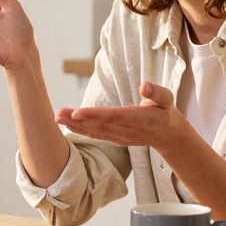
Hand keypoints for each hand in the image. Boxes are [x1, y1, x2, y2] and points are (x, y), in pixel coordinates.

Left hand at [54, 82, 184, 149]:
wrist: (167, 134)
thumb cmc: (165, 111)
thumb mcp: (167, 99)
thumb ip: (156, 92)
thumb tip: (144, 85)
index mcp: (139, 119)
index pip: (114, 116)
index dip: (95, 115)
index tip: (77, 113)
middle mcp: (127, 131)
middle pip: (99, 125)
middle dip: (77, 120)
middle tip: (58, 113)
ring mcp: (120, 137)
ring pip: (95, 132)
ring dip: (74, 126)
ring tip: (57, 117)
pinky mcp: (116, 139)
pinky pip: (96, 135)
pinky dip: (80, 131)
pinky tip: (66, 125)